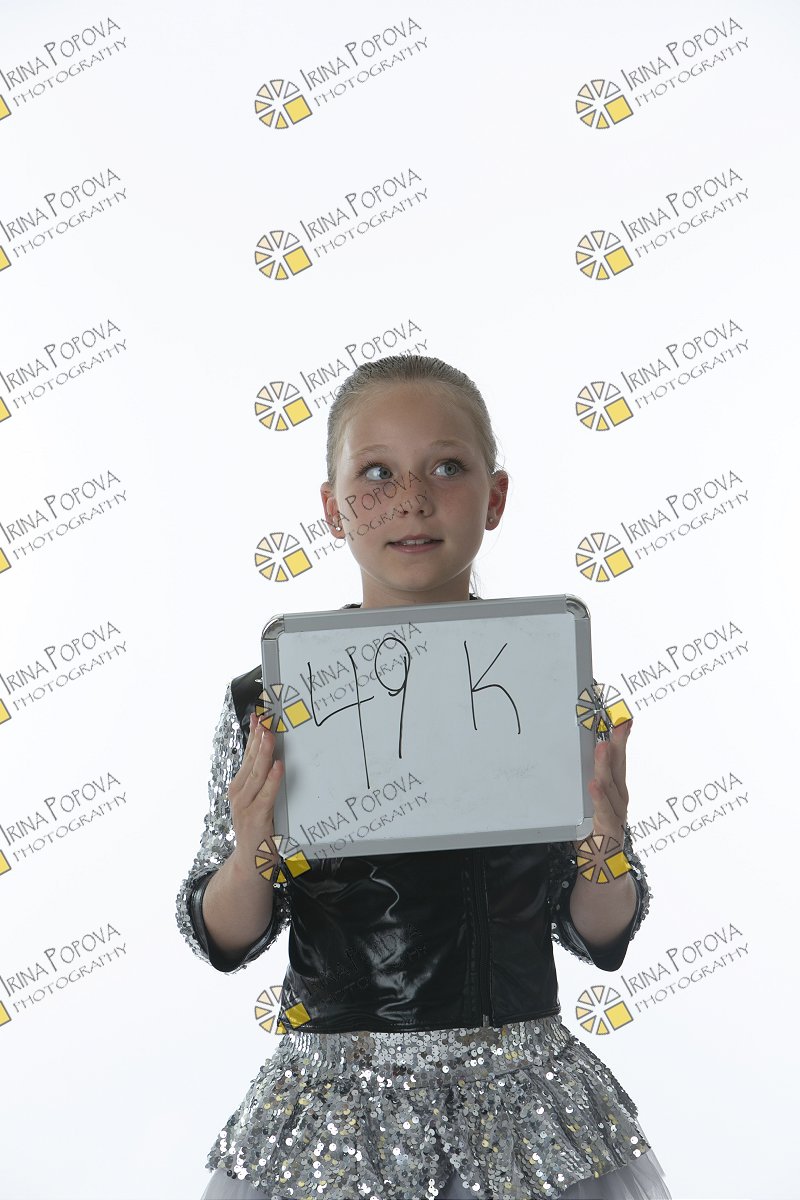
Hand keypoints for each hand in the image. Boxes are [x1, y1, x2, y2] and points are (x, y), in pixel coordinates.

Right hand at [227, 713, 283, 871]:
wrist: (251, 865)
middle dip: (259, 737)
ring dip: (264, 753)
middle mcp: (239, 793)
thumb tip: (276, 756)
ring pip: (256, 774)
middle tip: (266, 718)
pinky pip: (266, 795)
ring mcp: (245, 805)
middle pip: (251, 760)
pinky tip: (278, 767)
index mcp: (239, 787)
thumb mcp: (259, 802)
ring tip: (270, 734)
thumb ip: (264, 782)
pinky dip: (272, 780)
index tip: (259, 715)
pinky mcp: (256, 818)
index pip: (247, 755)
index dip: (253, 735)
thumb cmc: (260, 831)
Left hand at [584, 719, 632, 843]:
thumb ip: (593, 780)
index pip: (620, 759)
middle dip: (619, 744)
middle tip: (618, 724)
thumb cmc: (597, 830)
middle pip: (619, 767)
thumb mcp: (595, 800)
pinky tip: (593, 785)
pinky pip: (603, 811)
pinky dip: (598, 798)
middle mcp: (620, 798)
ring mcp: (616, 813)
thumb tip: (583, 756)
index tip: (624, 718)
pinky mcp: (608, 828)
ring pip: (610, 786)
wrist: (603, 865)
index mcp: (616, 789)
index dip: (622, 738)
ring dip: (605, 766)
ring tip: (602, 747)